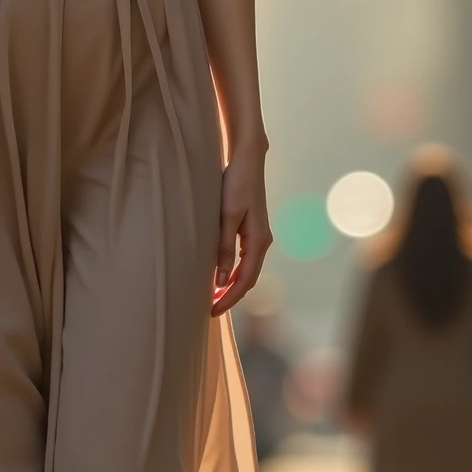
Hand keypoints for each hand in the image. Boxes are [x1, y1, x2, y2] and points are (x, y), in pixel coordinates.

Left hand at [212, 141, 272, 316]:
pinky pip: (244, 260)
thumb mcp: (226, 216)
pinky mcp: (251, 230)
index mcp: (259, 241)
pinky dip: (233, 272)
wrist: (247, 159)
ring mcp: (258, 236)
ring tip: (212, 298)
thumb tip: (222, 280)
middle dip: (230, 297)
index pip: (245, 280)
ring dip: (231, 286)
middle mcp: (262, 241)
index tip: (212, 311)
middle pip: (248, 279)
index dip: (229, 298)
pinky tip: (219, 276)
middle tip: (209, 311)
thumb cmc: (236, 183)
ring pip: (247, 271)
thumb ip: (224, 247)